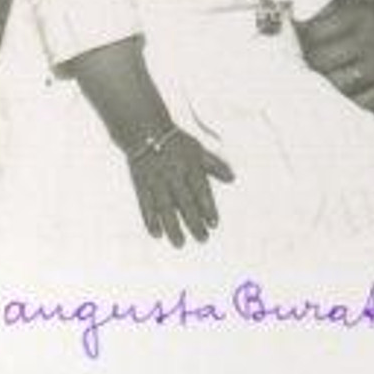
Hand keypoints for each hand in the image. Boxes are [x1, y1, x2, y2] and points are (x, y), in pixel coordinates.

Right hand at [127, 130, 233, 247]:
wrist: (144, 130)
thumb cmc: (175, 142)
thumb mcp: (197, 149)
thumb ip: (214, 165)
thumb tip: (232, 178)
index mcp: (189, 165)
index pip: (201, 189)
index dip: (208, 207)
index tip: (214, 223)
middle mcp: (174, 174)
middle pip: (185, 202)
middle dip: (194, 221)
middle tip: (203, 239)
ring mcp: (156, 180)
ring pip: (165, 207)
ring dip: (173, 226)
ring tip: (180, 243)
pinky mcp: (141, 184)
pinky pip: (146, 204)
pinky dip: (150, 219)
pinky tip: (156, 234)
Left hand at [297, 3, 373, 114]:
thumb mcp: (369, 13)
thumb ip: (336, 18)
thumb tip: (299, 22)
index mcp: (362, 17)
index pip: (315, 31)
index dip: (302, 40)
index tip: (297, 45)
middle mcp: (371, 40)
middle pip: (321, 60)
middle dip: (309, 67)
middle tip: (307, 70)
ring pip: (336, 84)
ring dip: (324, 87)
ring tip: (322, 86)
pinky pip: (358, 104)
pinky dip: (347, 103)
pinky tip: (343, 99)